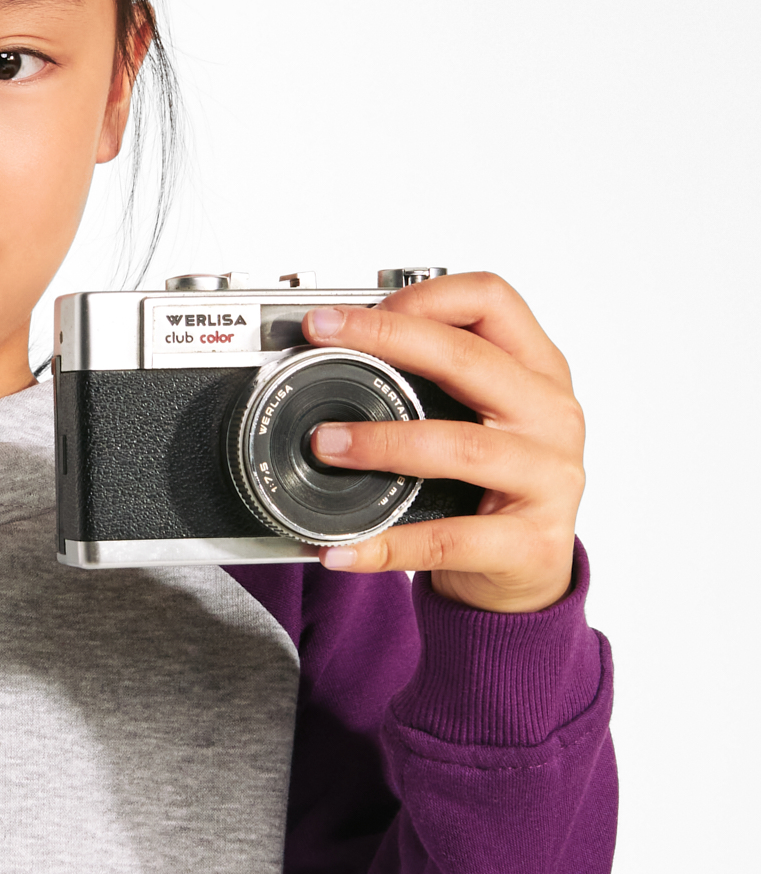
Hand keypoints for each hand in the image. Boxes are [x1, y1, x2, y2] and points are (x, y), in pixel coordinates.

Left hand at [299, 273, 584, 612]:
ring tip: (326, 445)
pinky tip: (344, 547)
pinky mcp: (530, 542)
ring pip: (459, 445)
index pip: (493, 301)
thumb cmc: (493, 490)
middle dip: (386, 341)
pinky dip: (388, 543)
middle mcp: (552, 415)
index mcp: (539, 373)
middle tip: (322, 340)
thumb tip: (339, 355)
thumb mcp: (480, 421)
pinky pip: (448, 538)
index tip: (360, 311)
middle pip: (469, 358)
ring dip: (382, 442)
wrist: (529, 577)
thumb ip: (435, 385)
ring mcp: (548, 478)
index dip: (425, 296)